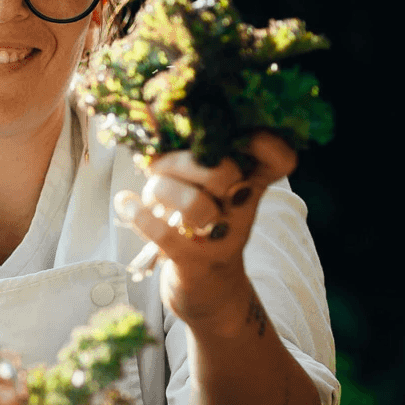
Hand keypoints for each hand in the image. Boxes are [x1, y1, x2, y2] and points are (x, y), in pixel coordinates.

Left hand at [115, 131, 297, 327]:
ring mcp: (221, 240)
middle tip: (159, 164)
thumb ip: (202, 157)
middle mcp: (241, 211)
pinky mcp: (193, 264)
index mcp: (250, 186)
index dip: (266, 143)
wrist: (212, 293)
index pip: (278, 161)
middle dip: (183, 162)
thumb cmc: (204, 228)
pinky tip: (125, 202)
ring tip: (148, 191)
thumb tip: (159, 112)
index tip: (235, 131)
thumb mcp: (213, 191)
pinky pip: (165, 236)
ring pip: (195, 204)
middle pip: (224, 173)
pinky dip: (139, 215)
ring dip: (161, 190)